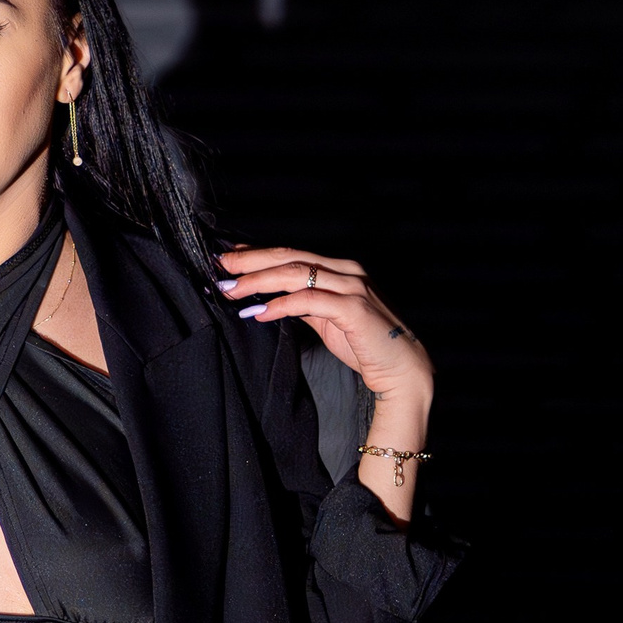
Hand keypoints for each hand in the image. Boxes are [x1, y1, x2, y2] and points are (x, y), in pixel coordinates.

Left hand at [214, 244, 433, 413]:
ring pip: (295, 273)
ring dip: (259, 281)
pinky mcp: (354, 308)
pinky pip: (309, 300)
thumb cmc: (365, 344)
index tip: (228, 258)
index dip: (257, 254)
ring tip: (232, 290)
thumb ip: (303, 304)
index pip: (291, 254)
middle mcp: (346, 270)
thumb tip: (269, 297)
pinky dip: (282, 305)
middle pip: (289, 257)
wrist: (402, 368)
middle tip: (220, 268)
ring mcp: (352, 287)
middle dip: (250, 262)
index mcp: (339, 269)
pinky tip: (261, 313)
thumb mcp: (327, 319)